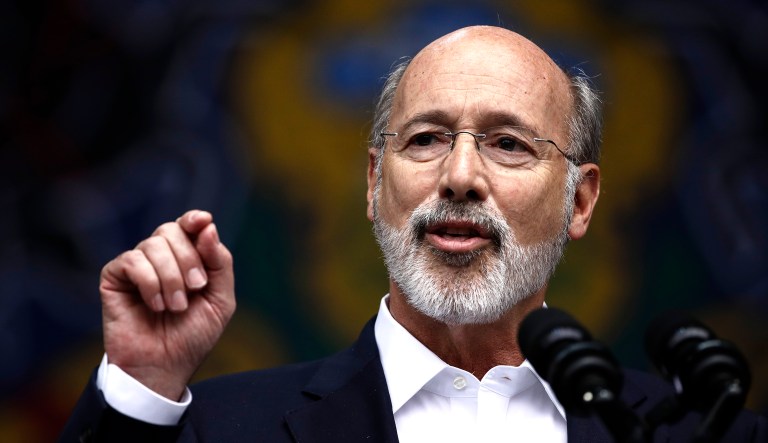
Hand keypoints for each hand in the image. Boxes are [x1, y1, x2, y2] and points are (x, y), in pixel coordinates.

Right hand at [99, 210, 235, 399]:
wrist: (164, 367)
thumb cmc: (192, 337)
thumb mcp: (220, 300)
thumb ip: (220, 263)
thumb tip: (207, 226)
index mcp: (187, 259)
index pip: (188, 225)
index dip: (194, 219)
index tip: (203, 221)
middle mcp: (160, 258)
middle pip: (171, 230)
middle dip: (188, 258)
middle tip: (196, 288)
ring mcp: (136, 266)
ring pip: (153, 244)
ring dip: (171, 278)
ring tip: (175, 307)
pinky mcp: (114, 277)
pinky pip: (132, 261)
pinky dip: (150, 283)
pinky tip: (154, 306)